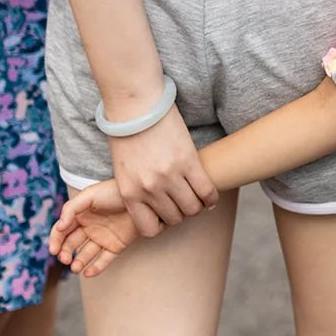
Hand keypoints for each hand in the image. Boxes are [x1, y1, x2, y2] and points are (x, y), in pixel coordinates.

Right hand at [49, 179, 139, 276]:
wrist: (142, 196)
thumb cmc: (114, 192)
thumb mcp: (89, 195)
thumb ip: (71, 209)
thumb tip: (59, 227)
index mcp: (80, 216)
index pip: (62, 231)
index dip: (55, 240)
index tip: (54, 250)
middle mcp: (89, 228)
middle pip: (71, 244)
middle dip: (66, 253)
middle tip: (65, 259)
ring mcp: (103, 238)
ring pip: (86, 255)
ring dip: (79, 263)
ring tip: (75, 268)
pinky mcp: (116, 246)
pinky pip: (104, 260)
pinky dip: (96, 268)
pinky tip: (88, 272)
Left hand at [107, 109, 218, 236]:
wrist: (135, 106)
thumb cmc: (126, 135)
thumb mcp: (124, 170)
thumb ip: (137, 191)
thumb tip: (155, 206)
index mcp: (129, 193)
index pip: (149, 229)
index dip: (161, 225)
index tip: (164, 215)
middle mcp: (149, 189)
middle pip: (175, 218)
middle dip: (181, 213)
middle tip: (183, 202)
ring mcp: (170, 177)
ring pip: (193, 208)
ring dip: (197, 206)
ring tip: (197, 197)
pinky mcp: (188, 162)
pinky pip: (207, 191)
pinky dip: (211, 197)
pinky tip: (209, 194)